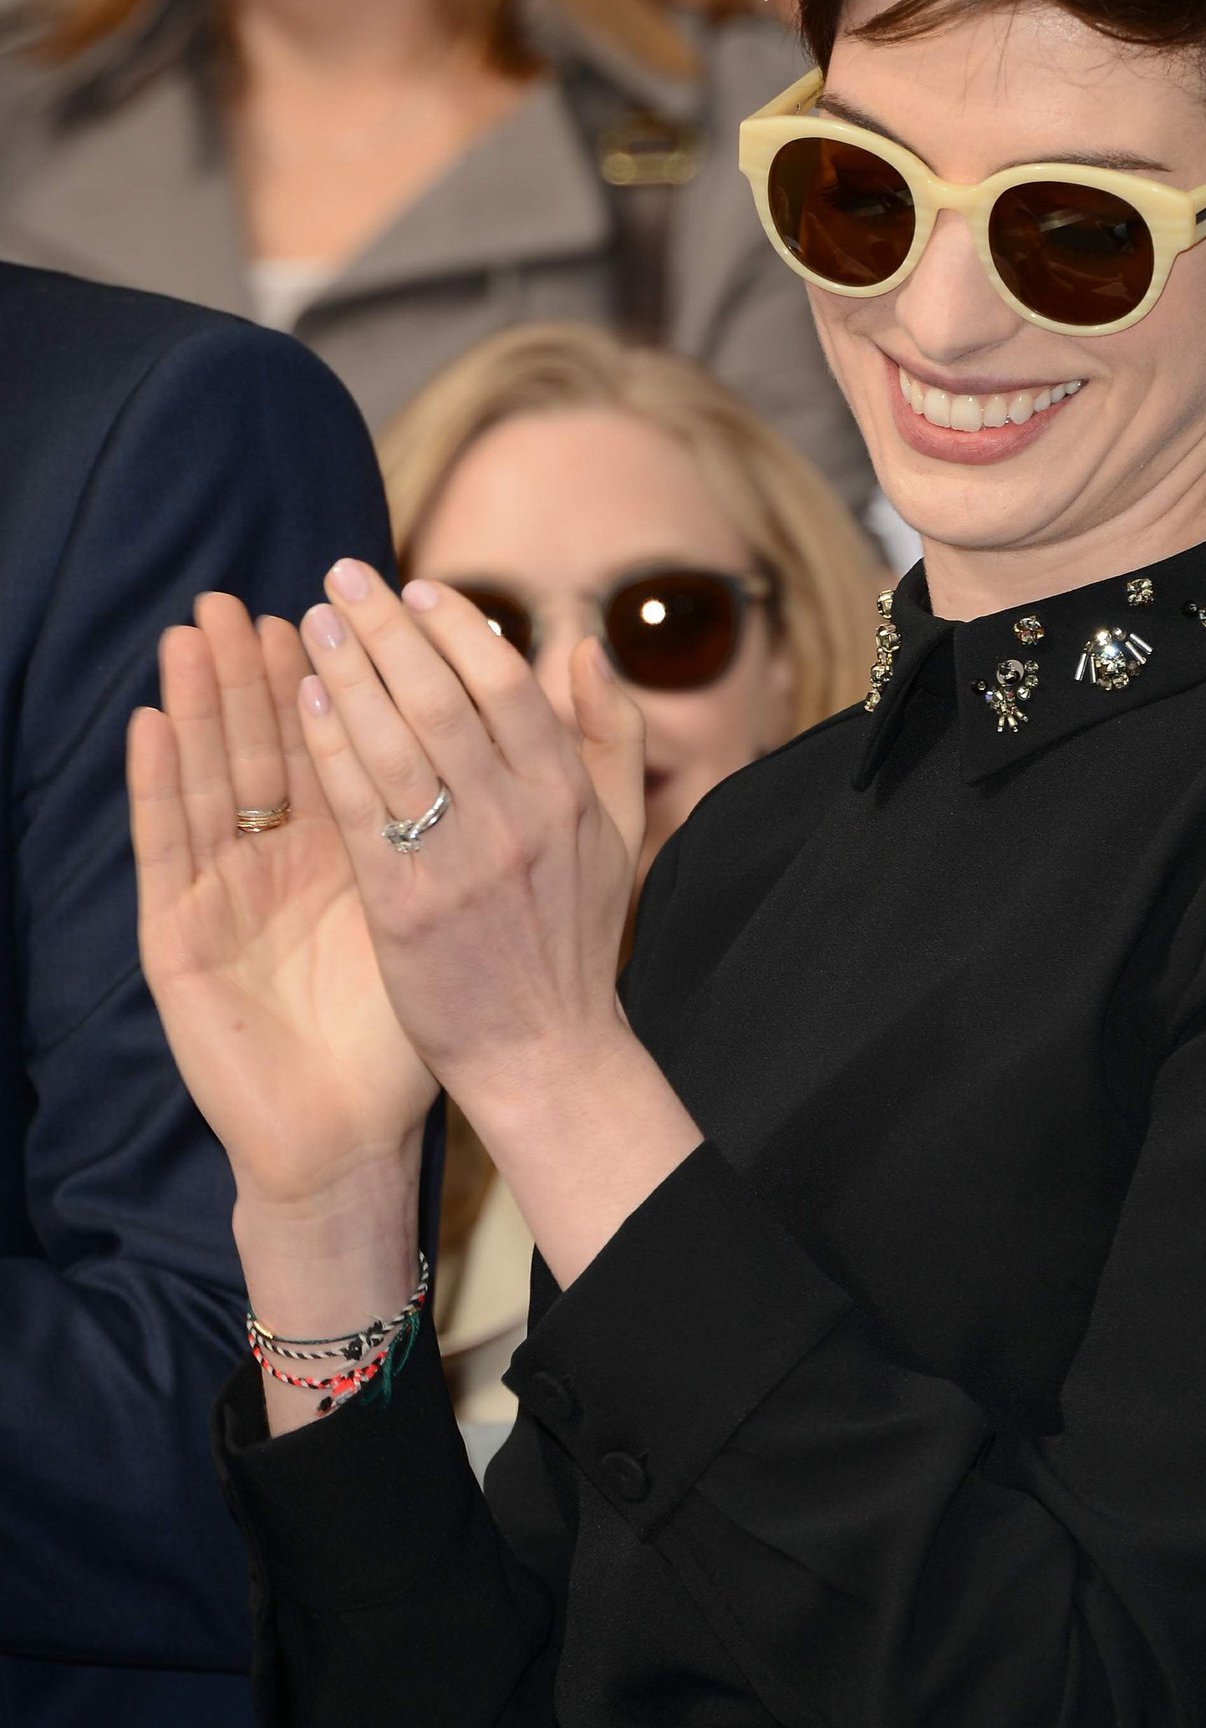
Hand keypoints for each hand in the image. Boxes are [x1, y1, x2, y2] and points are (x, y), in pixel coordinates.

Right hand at [129, 594, 434, 1210]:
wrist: (344, 1135)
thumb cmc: (411, 1028)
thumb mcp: (455, 913)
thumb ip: (486, 826)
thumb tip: (534, 736)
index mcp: (346, 849)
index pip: (342, 743)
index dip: (344, 675)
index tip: (349, 603)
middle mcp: (278, 861)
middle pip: (265, 746)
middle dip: (257, 669)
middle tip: (243, 592)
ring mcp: (222, 894)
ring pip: (209, 778)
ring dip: (198, 702)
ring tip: (191, 629)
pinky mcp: (180, 937)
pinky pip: (165, 848)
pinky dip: (154, 784)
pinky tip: (147, 724)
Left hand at [294, 561, 645, 1117]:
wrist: (545, 1054)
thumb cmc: (574, 938)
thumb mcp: (618, 834)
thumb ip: (612, 735)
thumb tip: (583, 646)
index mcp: (568, 795)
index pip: (508, 684)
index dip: (458, 627)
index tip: (415, 588)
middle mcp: (516, 820)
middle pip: (442, 698)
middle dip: (387, 628)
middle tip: (341, 577)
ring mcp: (459, 863)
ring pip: (395, 742)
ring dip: (348, 672)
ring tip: (314, 622)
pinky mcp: (405, 908)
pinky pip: (359, 808)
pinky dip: (330, 746)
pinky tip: (303, 703)